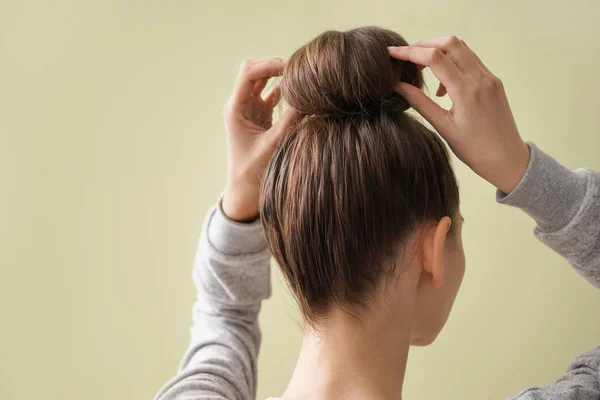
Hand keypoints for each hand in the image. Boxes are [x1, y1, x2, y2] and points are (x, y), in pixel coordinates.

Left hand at [222, 58, 300, 221]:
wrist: (244, 190)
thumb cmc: (252, 171)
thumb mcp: (273, 145)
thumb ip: (290, 122)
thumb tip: (310, 101)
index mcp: (235, 109)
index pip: (248, 73)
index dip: (269, 65)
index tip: (291, 66)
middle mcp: (240, 105)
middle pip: (254, 70)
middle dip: (274, 65)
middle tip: (298, 68)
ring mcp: (250, 109)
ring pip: (263, 80)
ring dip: (279, 75)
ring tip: (301, 76)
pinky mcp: (260, 116)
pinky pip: (272, 94)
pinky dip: (284, 89)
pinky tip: (299, 90)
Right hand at [388, 36, 529, 193]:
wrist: (507, 159)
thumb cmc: (474, 150)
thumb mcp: (443, 127)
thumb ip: (420, 103)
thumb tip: (397, 85)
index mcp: (466, 92)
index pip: (434, 58)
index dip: (410, 52)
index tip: (392, 53)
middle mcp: (480, 79)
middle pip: (449, 43)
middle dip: (424, 44)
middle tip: (406, 57)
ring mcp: (489, 78)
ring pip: (461, 48)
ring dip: (438, 51)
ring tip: (422, 71)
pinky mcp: (493, 81)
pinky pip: (469, 61)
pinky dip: (451, 62)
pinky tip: (442, 85)